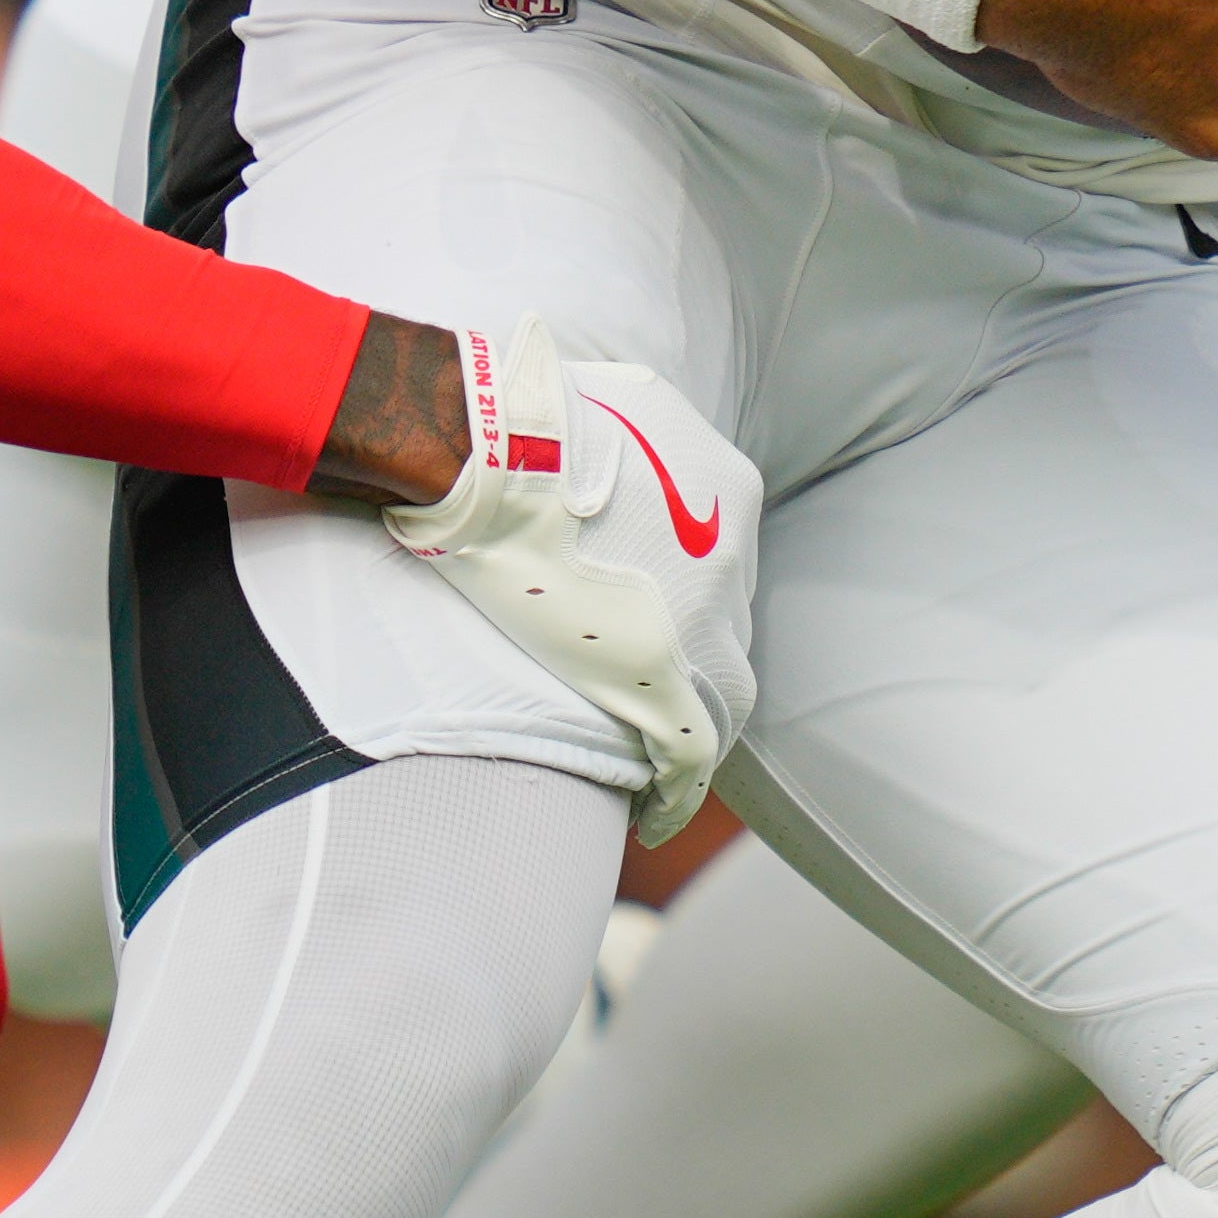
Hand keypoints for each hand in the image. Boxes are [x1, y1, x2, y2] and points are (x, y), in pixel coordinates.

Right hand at [380, 314, 759, 843]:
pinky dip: (676, 792)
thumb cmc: (533, 415)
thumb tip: (614, 435)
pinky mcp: (663, 680)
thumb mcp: (620, 399)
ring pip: (719, 691)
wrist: (488, 449)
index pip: (723, 561)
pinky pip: (689, 755)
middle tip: (638, 676)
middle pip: (725, 624)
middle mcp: (729, 555)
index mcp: (726, 489)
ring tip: (647, 755)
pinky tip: (653, 819)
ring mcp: (702, 620)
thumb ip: (642, 429)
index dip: (689, 596)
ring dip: (686, 720)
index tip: (651, 615)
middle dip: (690, 652)